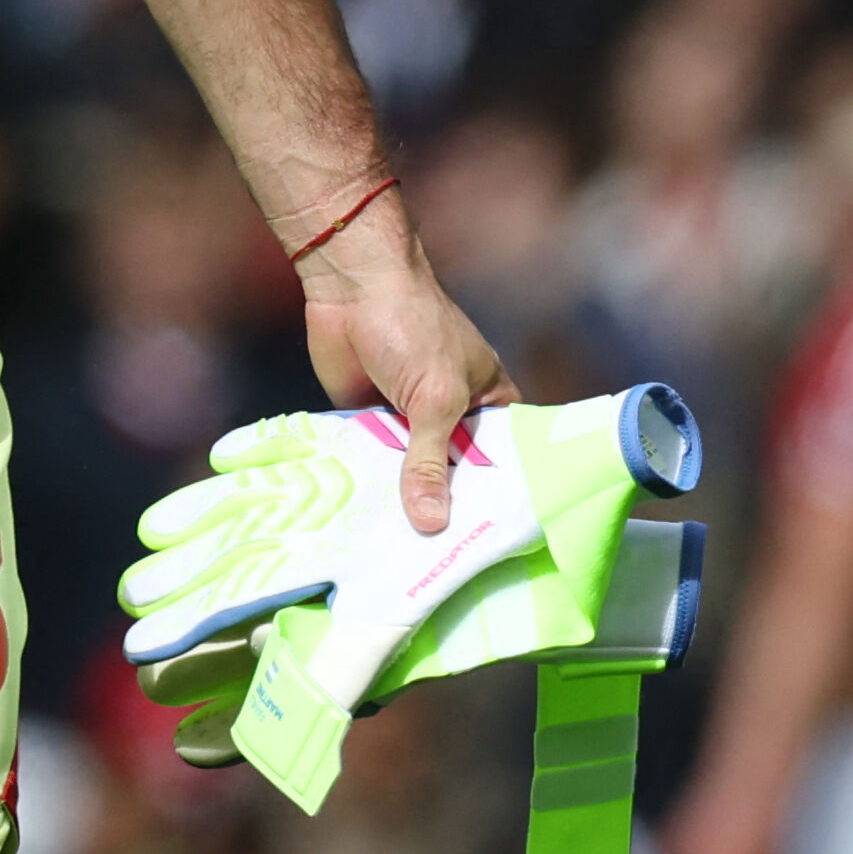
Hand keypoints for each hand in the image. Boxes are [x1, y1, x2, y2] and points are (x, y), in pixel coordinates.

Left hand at [292, 184, 508, 536]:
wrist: (352, 284)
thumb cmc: (413, 326)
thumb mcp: (434, 398)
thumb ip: (429, 462)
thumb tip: (431, 522)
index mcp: (489, 405)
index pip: (500, 463)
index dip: (493, 502)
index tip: (486, 549)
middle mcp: (453, 417)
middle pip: (450, 476)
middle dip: (441, 510)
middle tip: (435, 569)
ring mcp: (409, 421)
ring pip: (407, 474)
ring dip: (399, 503)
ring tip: (396, 561)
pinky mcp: (368, 421)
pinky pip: (370, 463)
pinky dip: (366, 486)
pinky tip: (360, 529)